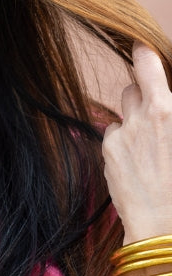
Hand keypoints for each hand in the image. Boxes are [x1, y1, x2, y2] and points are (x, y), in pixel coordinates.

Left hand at [102, 43, 171, 243]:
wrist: (167, 229)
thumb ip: (168, 112)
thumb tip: (162, 103)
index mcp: (167, 111)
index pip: (147, 63)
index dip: (143, 53)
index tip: (140, 46)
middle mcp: (143, 116)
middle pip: (133, 87)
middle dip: (143, 94)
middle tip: (155, 113)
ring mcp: (123, 133)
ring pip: (123, 112)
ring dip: (133, 120)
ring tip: (151, 147)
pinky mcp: (109, 150)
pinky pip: (115, 134)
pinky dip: (124, 142)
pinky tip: (139, 164)